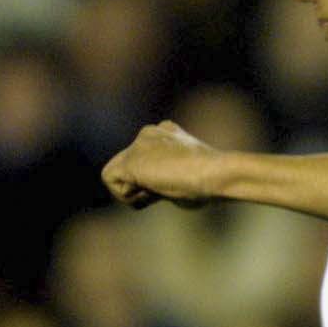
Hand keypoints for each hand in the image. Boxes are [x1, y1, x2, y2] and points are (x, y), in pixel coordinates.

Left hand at [103, 121, 222, 208]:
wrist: (217, 174)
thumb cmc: (211, 182)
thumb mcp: (190, 173)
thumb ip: (169, 175)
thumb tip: (162, 191)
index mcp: (168, 132)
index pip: (146, 161)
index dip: (155, 181)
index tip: (175, 185)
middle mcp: (152, 132)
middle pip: (129, 168)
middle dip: (142, 185)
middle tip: (168, 188)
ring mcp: (139, 144)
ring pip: (118, 175)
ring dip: (136, 191)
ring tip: (162, 188)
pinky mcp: (131, 160)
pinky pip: (111, 180)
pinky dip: (127, 194)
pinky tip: (151, 191)